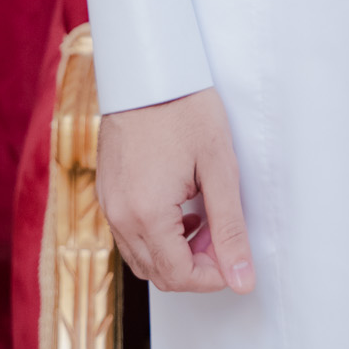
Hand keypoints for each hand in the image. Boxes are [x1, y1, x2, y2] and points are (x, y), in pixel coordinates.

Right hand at [96, 85, 254, 293]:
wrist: (149, 69)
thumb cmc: (185, 108)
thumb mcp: (219, 166)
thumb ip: (230, 228)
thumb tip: (242, 279)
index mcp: (146, 214)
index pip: (178, 276)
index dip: (212, 275)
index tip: (233, 253)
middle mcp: (120, 216)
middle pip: (158, 272)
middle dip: (196, 264)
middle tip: (221, 232)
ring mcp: (109, 204)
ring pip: (142, 257)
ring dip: (176, 252)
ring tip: (204, 217)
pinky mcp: (106, 191)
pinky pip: (130, 234)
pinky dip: (157, 235)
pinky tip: (181, 207)